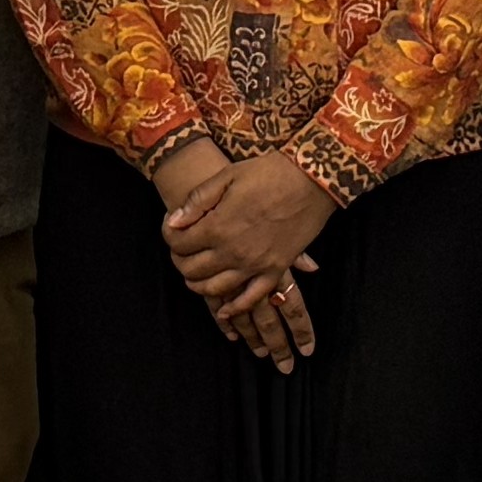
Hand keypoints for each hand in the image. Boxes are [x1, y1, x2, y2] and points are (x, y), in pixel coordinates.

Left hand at [153, 138, 321, 369]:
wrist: (311, 180)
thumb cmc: (268, 172)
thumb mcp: (228, 176)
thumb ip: (197, 201)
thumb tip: (173, 221)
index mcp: (218, 226)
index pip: (178, 244)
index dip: (169, 237)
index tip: (171, 229)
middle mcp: (232, 251)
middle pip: (192, 269)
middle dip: (180, 261)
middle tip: (181, 251)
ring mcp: (254, 264)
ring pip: (215, 288)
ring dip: (199, 285)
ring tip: (195, 275)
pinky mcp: (275, 270)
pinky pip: (251, 299)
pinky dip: (234, 308)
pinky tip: (225, 310)